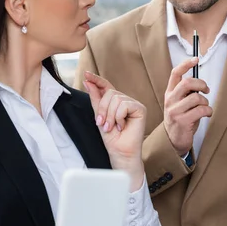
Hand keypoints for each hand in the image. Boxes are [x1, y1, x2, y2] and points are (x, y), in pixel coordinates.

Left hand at [83, 71, 145, 191]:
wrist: (119, 152)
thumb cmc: (111, 138)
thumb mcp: (99, 116)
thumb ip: (96, 99)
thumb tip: (88, 82)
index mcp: (116, 102)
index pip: (106, 86)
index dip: (96, 80)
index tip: (86, 74)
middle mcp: (125, 100)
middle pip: (110, 93)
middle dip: (102, 109)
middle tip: (102, 123)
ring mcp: (134, 104)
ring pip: (116, 98)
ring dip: (110, 115)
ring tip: (112, 127)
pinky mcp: (140, 108)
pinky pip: (124, 105)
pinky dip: (118, 117)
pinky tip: (121, 126)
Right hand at [164, 57, 211, 155]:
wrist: (173, 140)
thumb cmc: (181, 119)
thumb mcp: (179, 103)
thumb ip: (186, 93)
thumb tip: (200, 83)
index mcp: (169, 93)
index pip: (175, 74)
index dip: (185, 64)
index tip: (195, 59)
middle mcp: (170, 100)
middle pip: (187, 83)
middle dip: (201, 84)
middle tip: (206, 90)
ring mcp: (175, 111)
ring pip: (196, 98)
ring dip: (205, 102)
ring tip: (205, 107)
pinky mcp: (182, 121)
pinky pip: (201, 110)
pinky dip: (208, 111)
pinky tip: (206, 115)